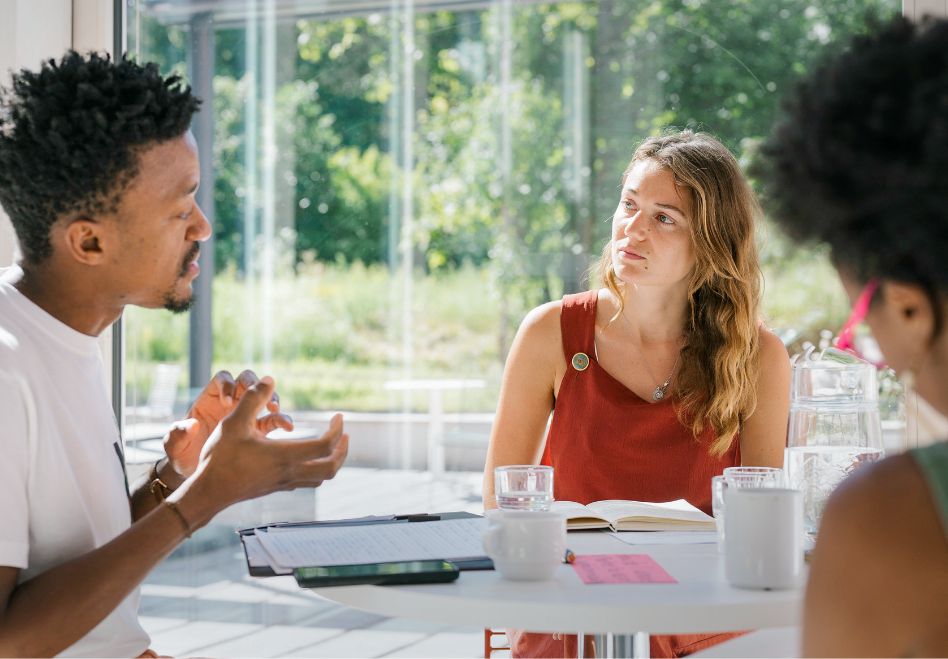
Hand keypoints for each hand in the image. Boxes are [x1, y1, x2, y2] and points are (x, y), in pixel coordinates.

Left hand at [165, 370, 285, 478]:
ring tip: (275, 408)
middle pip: (246, 381)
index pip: (222, 380)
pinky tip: (287, 428)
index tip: (229, 402)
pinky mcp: (258, 431)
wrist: (196, 475)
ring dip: (272, 398)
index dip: (227, 385)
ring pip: (263, 397)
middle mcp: (230, 402)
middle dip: (254, 384)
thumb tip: (192, 424)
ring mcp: (245, 415)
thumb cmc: (183, 456)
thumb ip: (177, 434)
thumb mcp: (174, 447)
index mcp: (210, 399)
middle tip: (258, 397)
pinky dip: (282, 421)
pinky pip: (273, 420)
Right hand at [193, 377, 348, 508]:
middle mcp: (289, 472)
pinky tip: (308, 458)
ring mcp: (284, 483)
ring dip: (332, 461)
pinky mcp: (276, 489)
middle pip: (331, 467)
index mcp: (284, 455)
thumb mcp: (233, 423)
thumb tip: (269, 379)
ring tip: (332, 445)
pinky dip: (317, 469)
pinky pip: (307, 482)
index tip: (338, 416)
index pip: (325, 445)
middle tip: (344, 433)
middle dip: (343, 450)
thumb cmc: (220, 457)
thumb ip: (252, 399)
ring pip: (321, 478)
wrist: (208, 492)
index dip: (337, 429)